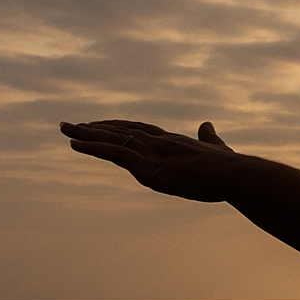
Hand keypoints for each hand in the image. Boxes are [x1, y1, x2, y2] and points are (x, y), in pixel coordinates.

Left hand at [60, 119, 246, 202]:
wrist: (234, 175)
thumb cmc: (231, 168)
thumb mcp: (218, 150)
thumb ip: (210, 138)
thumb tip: (207, 124)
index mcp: (174, 141)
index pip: (141, 130)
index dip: (120, 127)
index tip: (103, 125)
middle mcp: (159, 142)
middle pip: (121, 130)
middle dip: (96, 127)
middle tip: (72, 124)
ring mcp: (152, 152)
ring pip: (112, 139)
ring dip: (85, 133)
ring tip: (64, 128)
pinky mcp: (148, 166)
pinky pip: (113, 153)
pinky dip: (92, 147)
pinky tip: (74, 144)